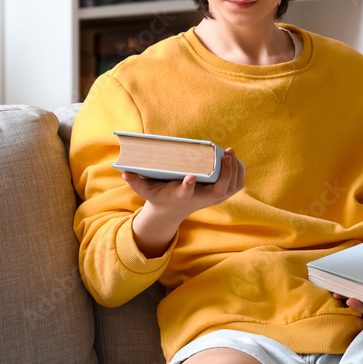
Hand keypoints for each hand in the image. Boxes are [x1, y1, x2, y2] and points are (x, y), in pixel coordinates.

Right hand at [128, 148, 244, 256]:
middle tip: (226, 154)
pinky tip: (235, 160)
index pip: (186, 192)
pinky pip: (236, 185)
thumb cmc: (160, 195)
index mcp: (182, 196)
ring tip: (230, 153)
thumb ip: (135, 182)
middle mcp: (201, 199)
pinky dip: (239, 172)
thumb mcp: (146, 191)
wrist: (173, 210)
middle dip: (226, 172)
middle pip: (219, 189)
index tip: (190, 176)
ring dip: (235, 170)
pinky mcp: (221, 195)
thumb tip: (123, 172)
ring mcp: (214, 199)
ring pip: (232, 187)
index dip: (188, 185)